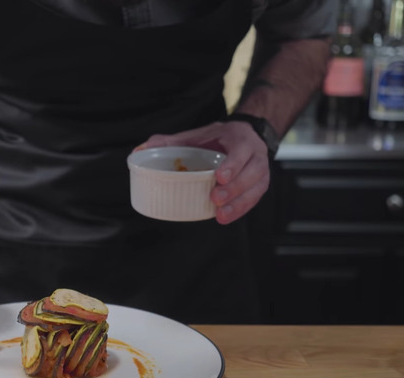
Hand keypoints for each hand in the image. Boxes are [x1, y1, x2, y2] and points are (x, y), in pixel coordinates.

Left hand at [136, 121, 269, 224]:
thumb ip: (171, 141)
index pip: (241, 152)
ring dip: (239, 203)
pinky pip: (254, 199)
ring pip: (255, 188)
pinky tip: (226, 217)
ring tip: (221, 215)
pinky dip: (241, 209)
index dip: (233, 165)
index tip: (219, 177)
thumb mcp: (197, 135)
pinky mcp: (259, 185)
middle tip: (215, 199)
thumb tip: (142, 149)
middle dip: (235, 188)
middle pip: (252, 173)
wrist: (244, 136)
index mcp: (241, 139)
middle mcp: (256, 155)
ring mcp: (261, 171)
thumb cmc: (216, 138)